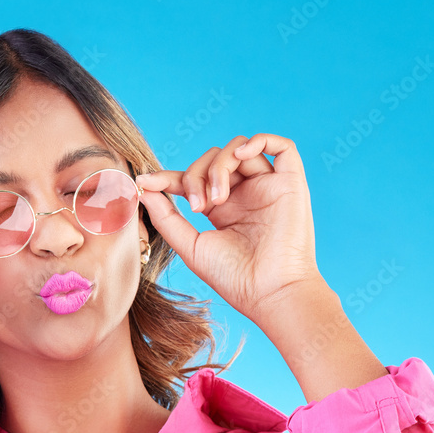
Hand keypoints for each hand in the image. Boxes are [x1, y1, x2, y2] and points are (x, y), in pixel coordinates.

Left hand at [135, 134, 324, 320]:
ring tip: (217, 199)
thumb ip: (167, 218)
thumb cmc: (233, 277)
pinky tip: (240, 156)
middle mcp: (245, 195)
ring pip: (238, 149)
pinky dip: (258, 140)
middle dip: (196, 175)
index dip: (168, 177)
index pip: (192, 179)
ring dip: (219, 167)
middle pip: (213, 160)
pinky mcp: (290, 183)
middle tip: (197, 207)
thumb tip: (143, 189)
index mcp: (222, 210)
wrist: (269, 291)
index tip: (146, 181)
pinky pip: (281, 146)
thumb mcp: (191, 247)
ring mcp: (267, 187)